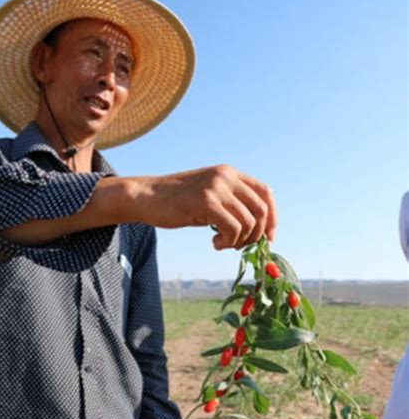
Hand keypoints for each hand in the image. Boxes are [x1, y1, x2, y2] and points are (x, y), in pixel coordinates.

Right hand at [127, 164, 277, 249]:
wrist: (146, 197)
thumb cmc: (175, 202)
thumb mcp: (207, 195)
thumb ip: (229, 204)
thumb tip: (256, 231)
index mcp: (229, 173)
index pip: (266, 193)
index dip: (272, 217)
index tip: (267, 238)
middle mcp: (226, 176)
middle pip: (262, 210)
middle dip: (256, 235)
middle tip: (238, 246)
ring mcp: (216, 188)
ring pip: (249, 223)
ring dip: (238, 241)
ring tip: (220, 243)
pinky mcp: (206, 202)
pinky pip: (233, 229)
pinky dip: (228, 242)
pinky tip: (213, 243)